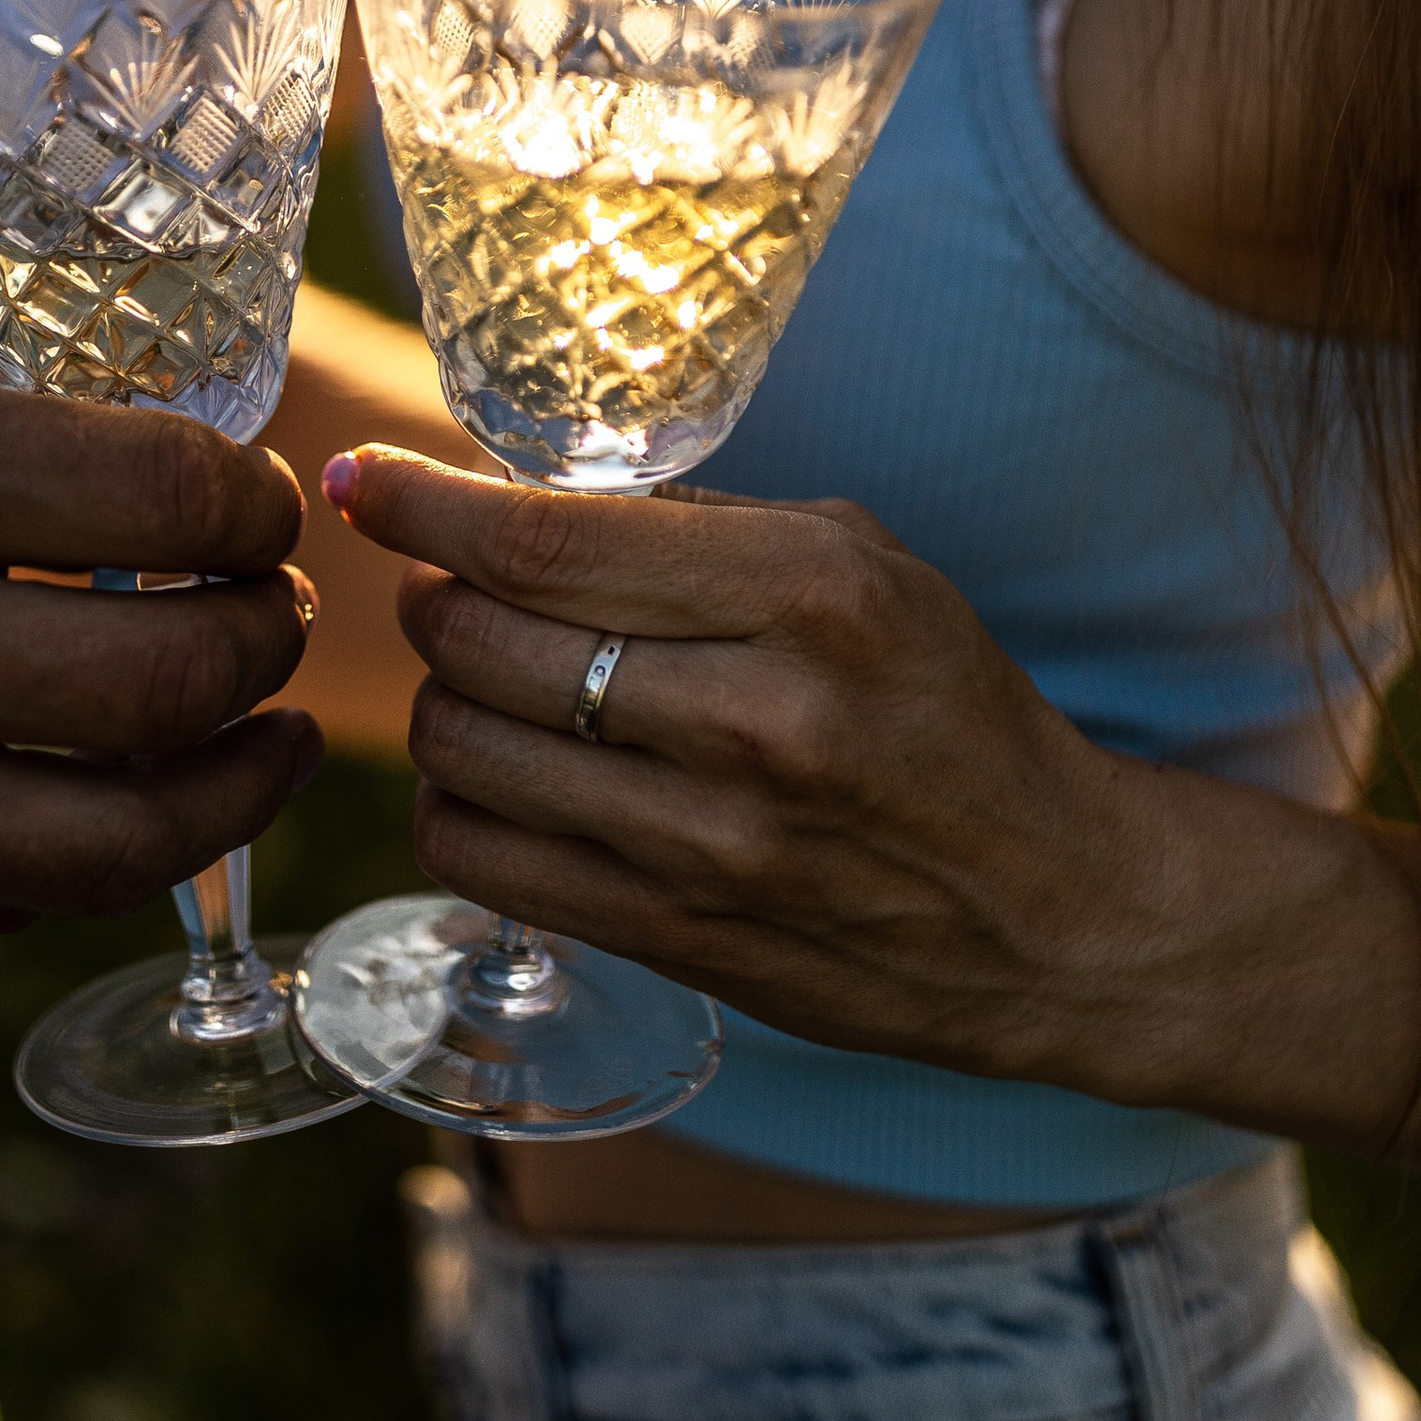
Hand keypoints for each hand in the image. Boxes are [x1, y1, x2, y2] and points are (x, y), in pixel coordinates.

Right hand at [0, 312, 320, 957]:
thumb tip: (124, 496)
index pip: (160, 504)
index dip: (248, 505)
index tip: (254, 504)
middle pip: (168, 687)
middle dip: (264, 644)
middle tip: (272, 614)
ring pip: (109, 846)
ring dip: (227, 788)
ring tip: (265, 740)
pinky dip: (82, 854)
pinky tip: (115, 802)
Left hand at [324, 446, 1206, 1105]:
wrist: (1056, 909)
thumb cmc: (946, 708)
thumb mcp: (862, 564)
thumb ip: (697, 528)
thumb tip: (508, 492)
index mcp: (810, 595)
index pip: (549, 540)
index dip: (425, 505)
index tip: (364, 480)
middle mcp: (757, 719)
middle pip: (481, 639)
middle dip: (435, 596)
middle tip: (452, 584)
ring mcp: (710, 846)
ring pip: (463, 749)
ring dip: (442, 701)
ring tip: (486, 682)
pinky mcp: (677, 940)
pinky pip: (483, 858)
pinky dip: (460, 804)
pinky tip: (504, 775)